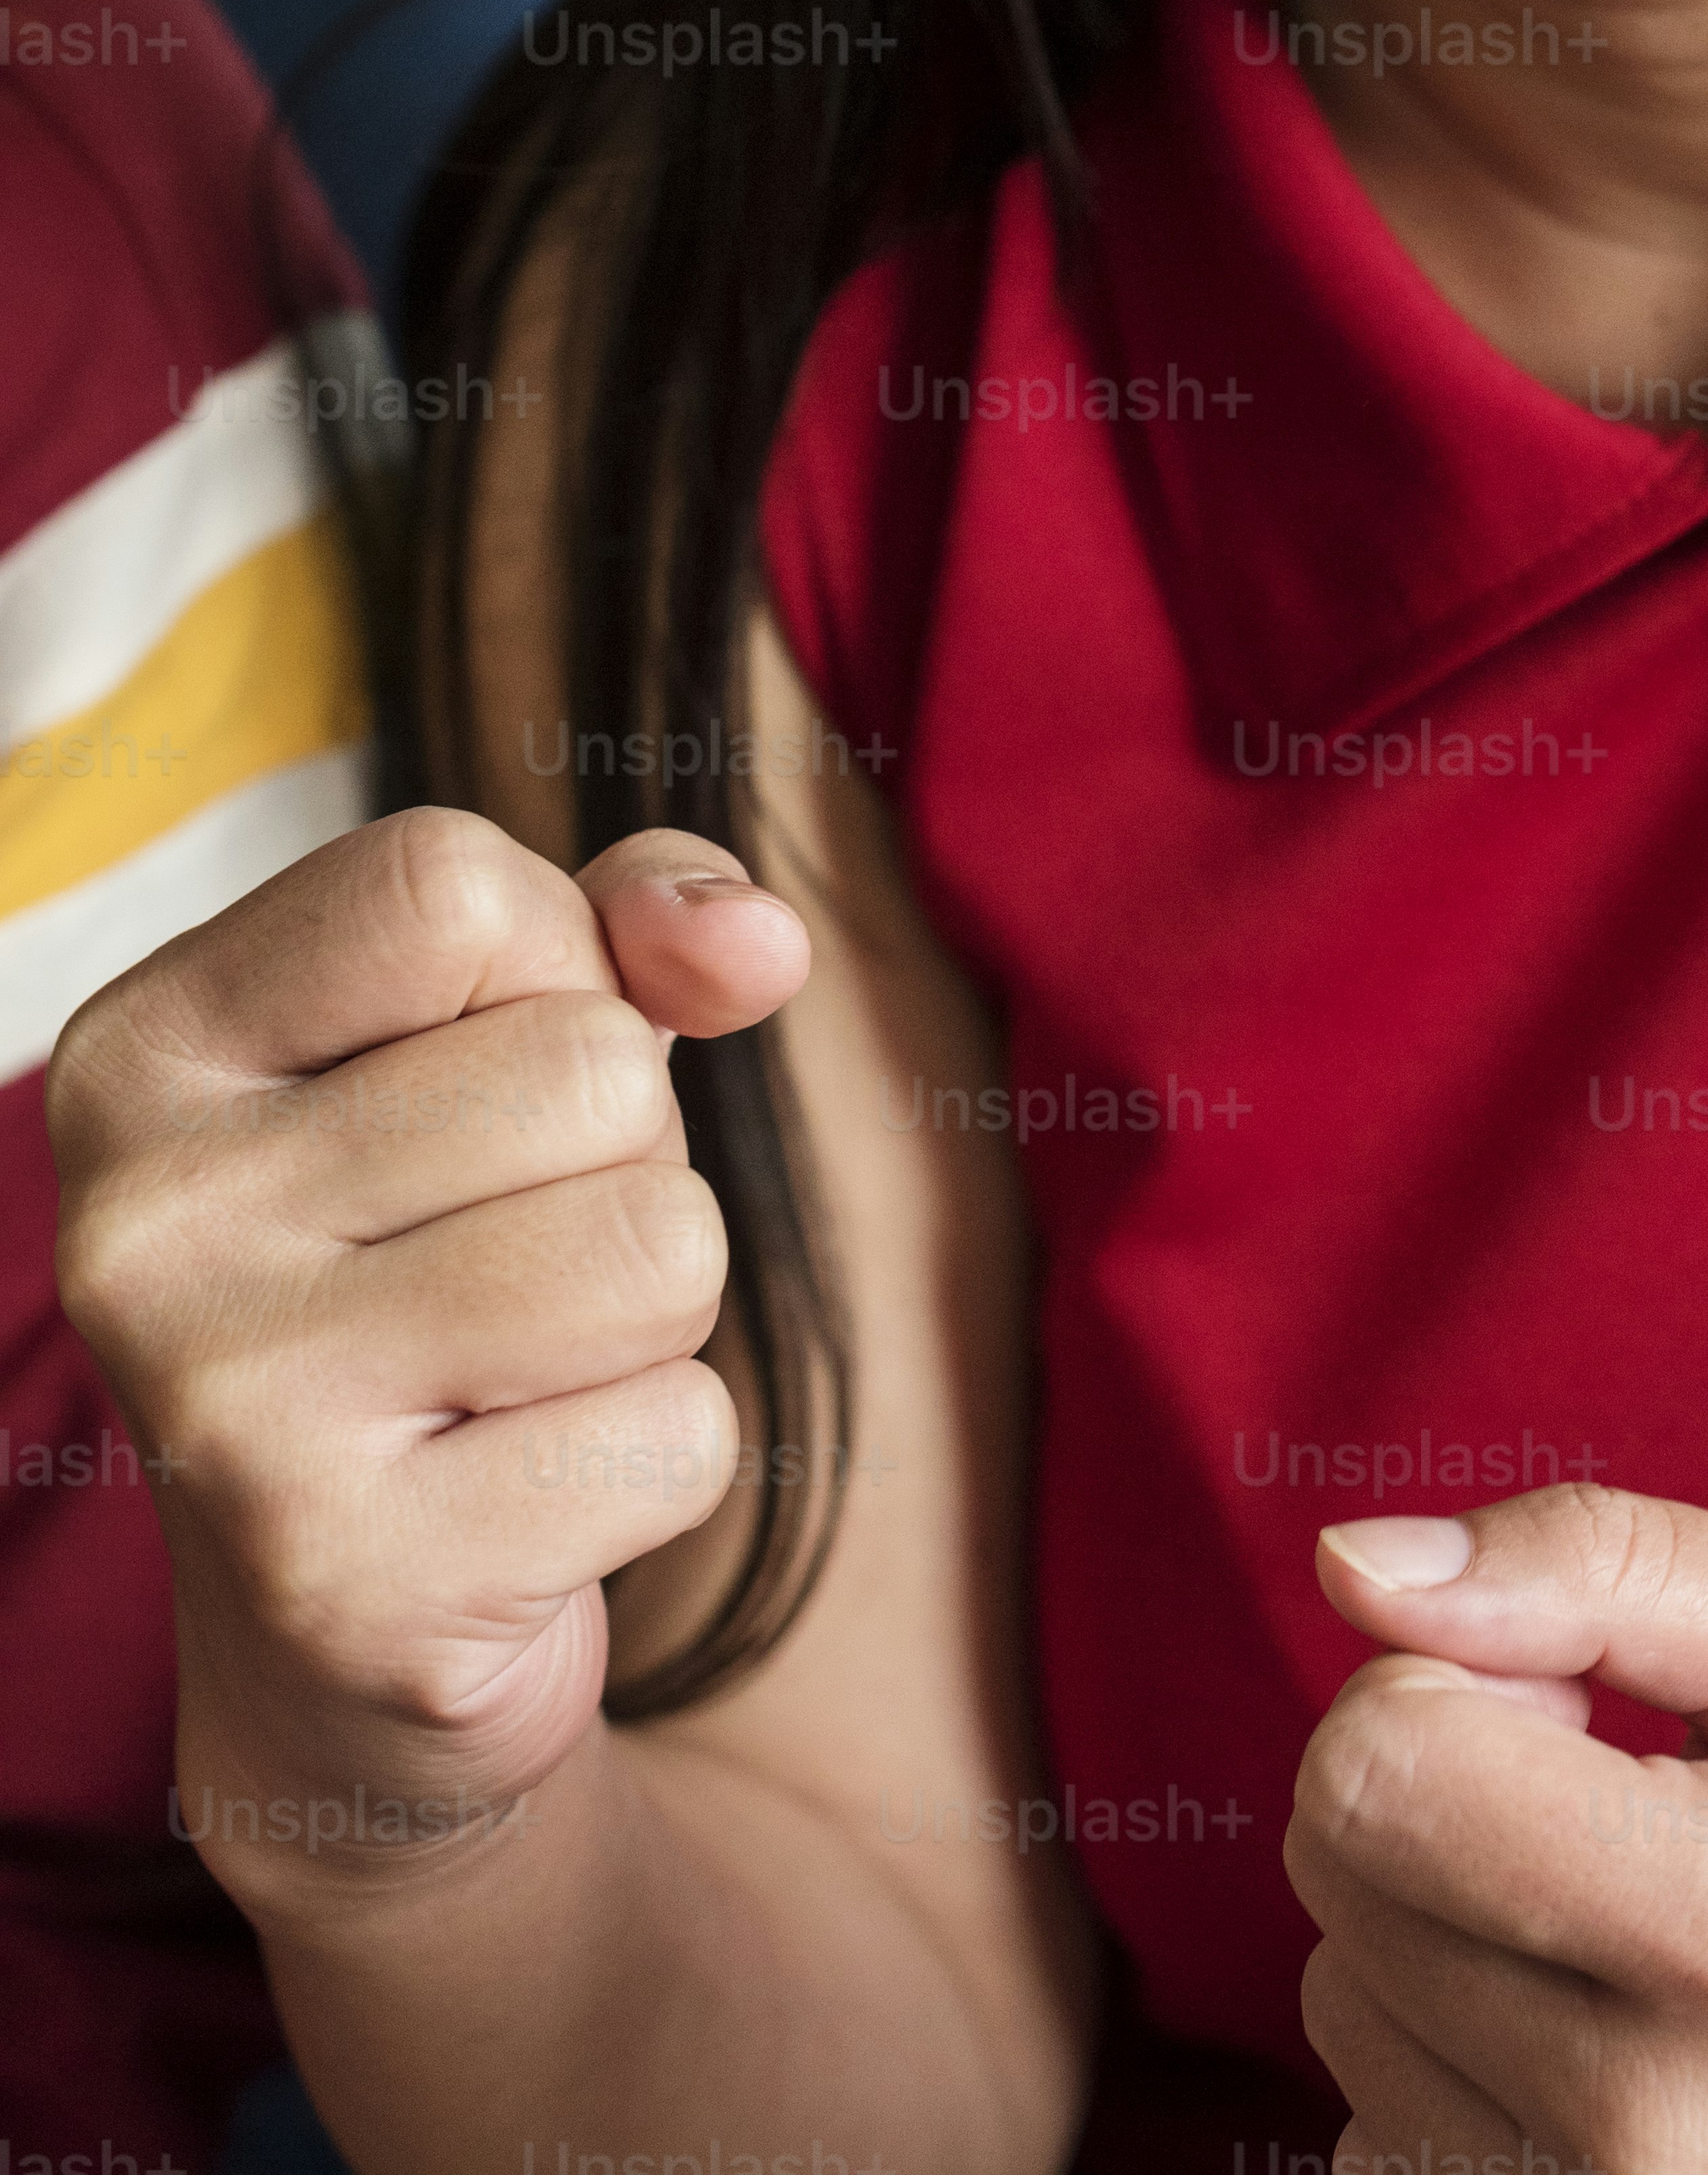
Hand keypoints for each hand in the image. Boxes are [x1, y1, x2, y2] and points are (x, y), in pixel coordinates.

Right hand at [49, 805, 806, 1900]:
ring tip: (520, 1366)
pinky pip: (678, 1435)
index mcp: (146, 1052)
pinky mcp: (350, 1588)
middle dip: (621, 1155)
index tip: (477, 1067)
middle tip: (499, 1254)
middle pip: (588, 1067)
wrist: (349, 1627)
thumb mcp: (507, 1036)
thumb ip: (637, 925)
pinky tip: (520, 1497)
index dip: (551, 961)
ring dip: (652, 1309)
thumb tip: (759, 941)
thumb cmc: (441, 1257)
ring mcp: (230, 1415)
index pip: (446, 884)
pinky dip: (653, 1461)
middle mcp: (144, 1226)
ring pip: (658, 1245)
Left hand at [1287, 1482, 1707, 2174]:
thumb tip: (1355, 1564)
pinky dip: (1445, 2047)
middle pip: (1341, 1864)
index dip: (1466, 1672)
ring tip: (1624, 1912)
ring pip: (1334, 1989)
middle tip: (1620, 1794)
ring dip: (1443, 1914)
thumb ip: (1599, 1564)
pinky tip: (1590, 2021)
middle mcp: (1654, 2130)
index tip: (1585, 1696)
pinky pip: (1363, 2124)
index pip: (1390, 1764)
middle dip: (1448, 1773)